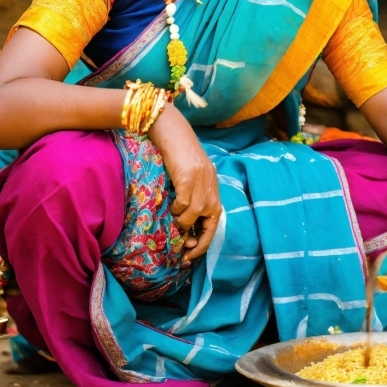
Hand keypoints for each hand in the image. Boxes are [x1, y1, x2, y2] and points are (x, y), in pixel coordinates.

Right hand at [148, 103, 221, 260]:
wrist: (173, 133)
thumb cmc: (179, 155)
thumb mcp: (193, 177)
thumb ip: (195, 196)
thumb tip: (186, 225)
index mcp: (214, 189)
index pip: (215, 222)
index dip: (204, 242)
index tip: (191, 254)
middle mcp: (211, 188)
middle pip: (207, 223)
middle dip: (193, 239)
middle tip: (181, 246)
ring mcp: (200, 184)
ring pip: (193, 216)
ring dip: (181, 221)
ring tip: (172, 216)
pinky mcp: (188, 180)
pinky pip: (183, 204)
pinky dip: (176, 208)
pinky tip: (171, 203)